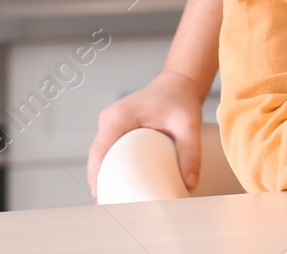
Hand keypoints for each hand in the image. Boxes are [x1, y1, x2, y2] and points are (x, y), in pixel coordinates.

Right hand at [86, 70, 207, 198]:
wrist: (178, 82)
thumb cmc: (180, 99)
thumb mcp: (188, 124)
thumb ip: (190, 152)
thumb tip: (190, 183)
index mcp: (120, 116)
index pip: (99, 149)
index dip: (96, 174)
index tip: (99, 196)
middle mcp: (110, 118)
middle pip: (96, 155)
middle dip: (98, 180)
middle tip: (109, 204)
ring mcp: (111, 122)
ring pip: (99, 153)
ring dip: (102, 174)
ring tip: (112, 198)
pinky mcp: (116, 127)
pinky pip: (106, 149)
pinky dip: (108, 166)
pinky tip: (116, 183)